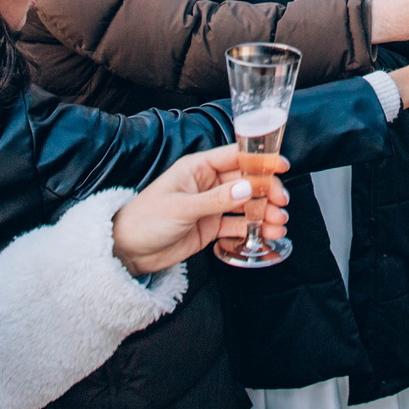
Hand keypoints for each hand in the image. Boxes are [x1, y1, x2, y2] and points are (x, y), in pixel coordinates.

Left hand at [111, 144, 291, 274]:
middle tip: (281, 204)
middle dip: (267, 191)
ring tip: (278, 225)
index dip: (259, 159)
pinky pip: (239, 225)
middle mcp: (207, 184)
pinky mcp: (211, 227)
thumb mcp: (181, 208)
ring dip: (264, 212)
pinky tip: (268, 235)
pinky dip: (255, 229)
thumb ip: (216, 199)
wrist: (128, 251)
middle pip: (246, 181)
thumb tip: (247, 188)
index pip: (235, 157)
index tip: (281, 166)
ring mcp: (211, 206)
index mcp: (197, 168)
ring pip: (246, 204)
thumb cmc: (146, 220)